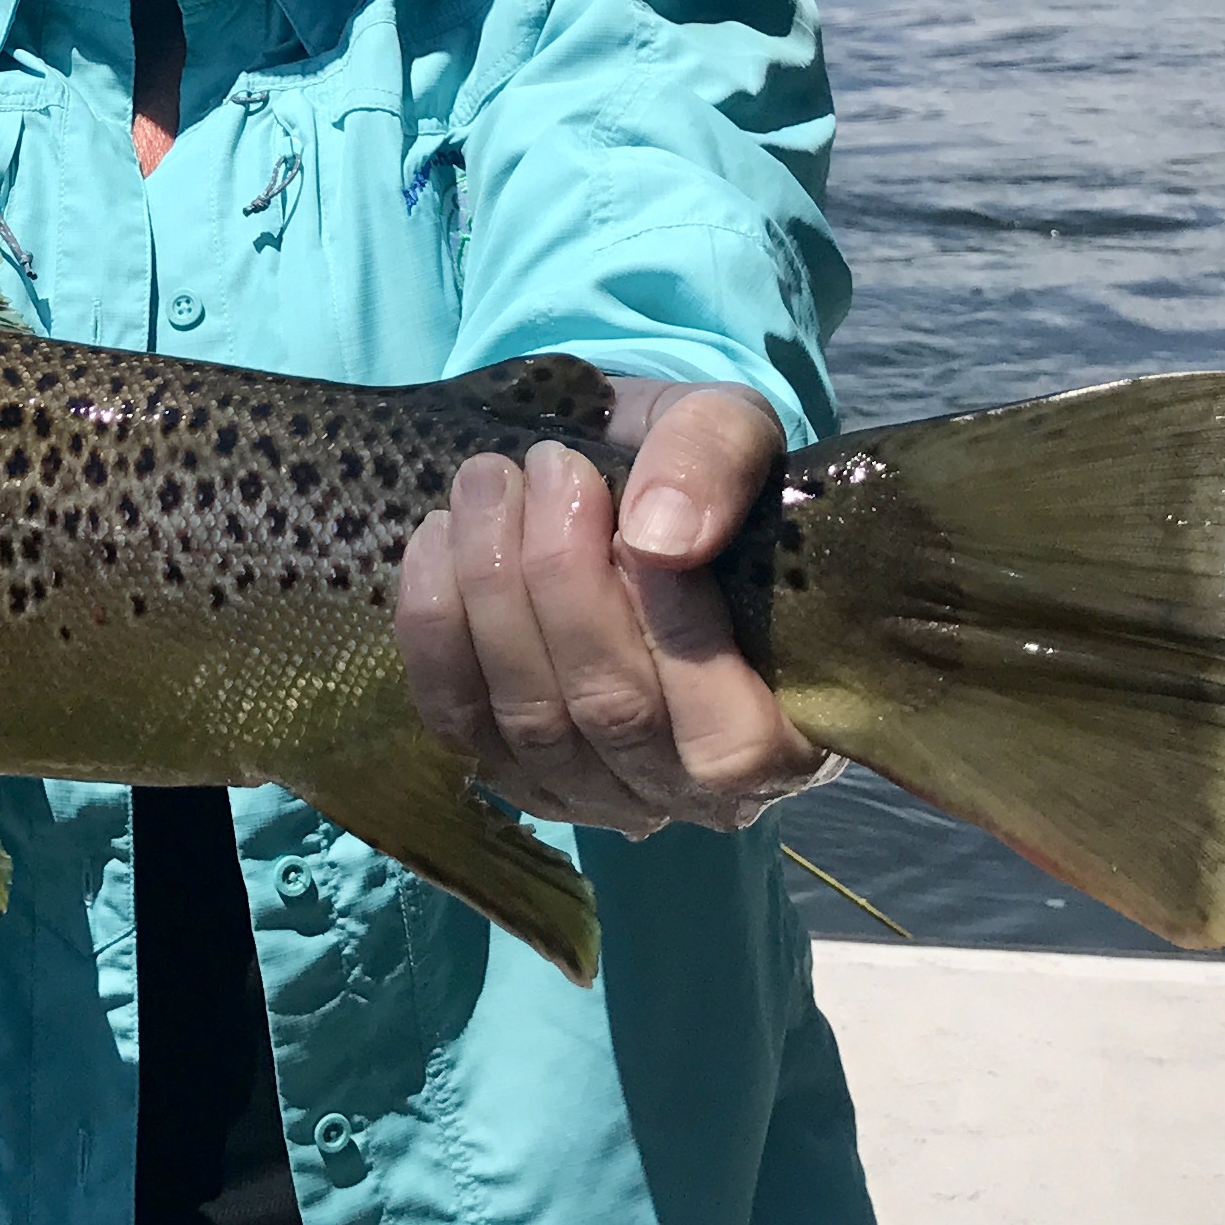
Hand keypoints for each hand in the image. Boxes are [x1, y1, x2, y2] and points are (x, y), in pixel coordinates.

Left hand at [390, 378, 834, 836]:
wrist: (616, 486)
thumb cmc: (695, 476)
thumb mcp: (731, 430)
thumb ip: (716, 462)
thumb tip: (663, 535)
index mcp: (788, 736)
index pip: (730, 731)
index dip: (673, 621)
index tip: (630, 511)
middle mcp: (691, 790)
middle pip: (613, 712)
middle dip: (561, 577)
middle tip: (545, 466)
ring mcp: (593, 794)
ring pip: (530, 719)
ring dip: (492, 588)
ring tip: (487, 482)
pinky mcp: (508, 773)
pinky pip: (455, 720)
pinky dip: (435, 626)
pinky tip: (439, 538)